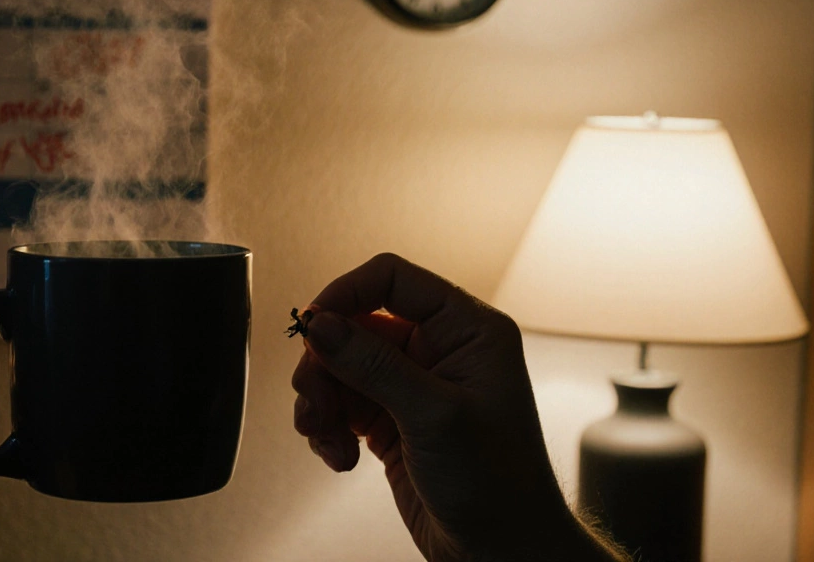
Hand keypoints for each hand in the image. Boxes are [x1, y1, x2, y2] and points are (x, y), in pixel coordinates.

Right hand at [291, 254, 627, 561]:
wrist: (502, 554)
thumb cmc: (499, 486)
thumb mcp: (434, 416)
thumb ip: (373, 364)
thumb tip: (321, 323)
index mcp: (468, 330)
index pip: (393, 279)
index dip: (345, 293)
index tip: (310, 324)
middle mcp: (440, 349)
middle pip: (356, 324)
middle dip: (326, 362)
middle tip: (314, 398)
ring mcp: (414, 384)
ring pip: (341, 365)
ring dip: (322, 400)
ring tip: (324, 436)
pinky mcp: (392, 418)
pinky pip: (341, 403)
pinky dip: (328, 427)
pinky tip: (340, 457)